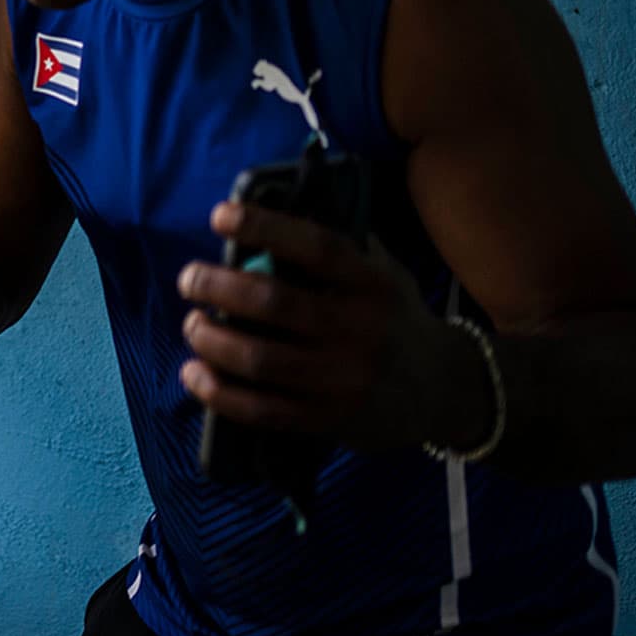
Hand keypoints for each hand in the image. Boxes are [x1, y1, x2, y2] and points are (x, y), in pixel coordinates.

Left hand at [178, 201, 489, 452]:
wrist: (446, 391)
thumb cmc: (396, 320)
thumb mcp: (385, 275)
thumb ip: (340, 250)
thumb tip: (270, 216)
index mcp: (372, 285)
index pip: (316, 247)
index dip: (264, 227)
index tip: (219, 215)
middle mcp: (361, 330)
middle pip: (274, 302)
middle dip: (217, 286)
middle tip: (189, 278)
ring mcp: (344, 379)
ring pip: (259, 358)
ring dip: (211, 339)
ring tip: (192, 325)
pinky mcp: (330, 420)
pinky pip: (262, 409)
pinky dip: (219, 392)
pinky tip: (195, 375)